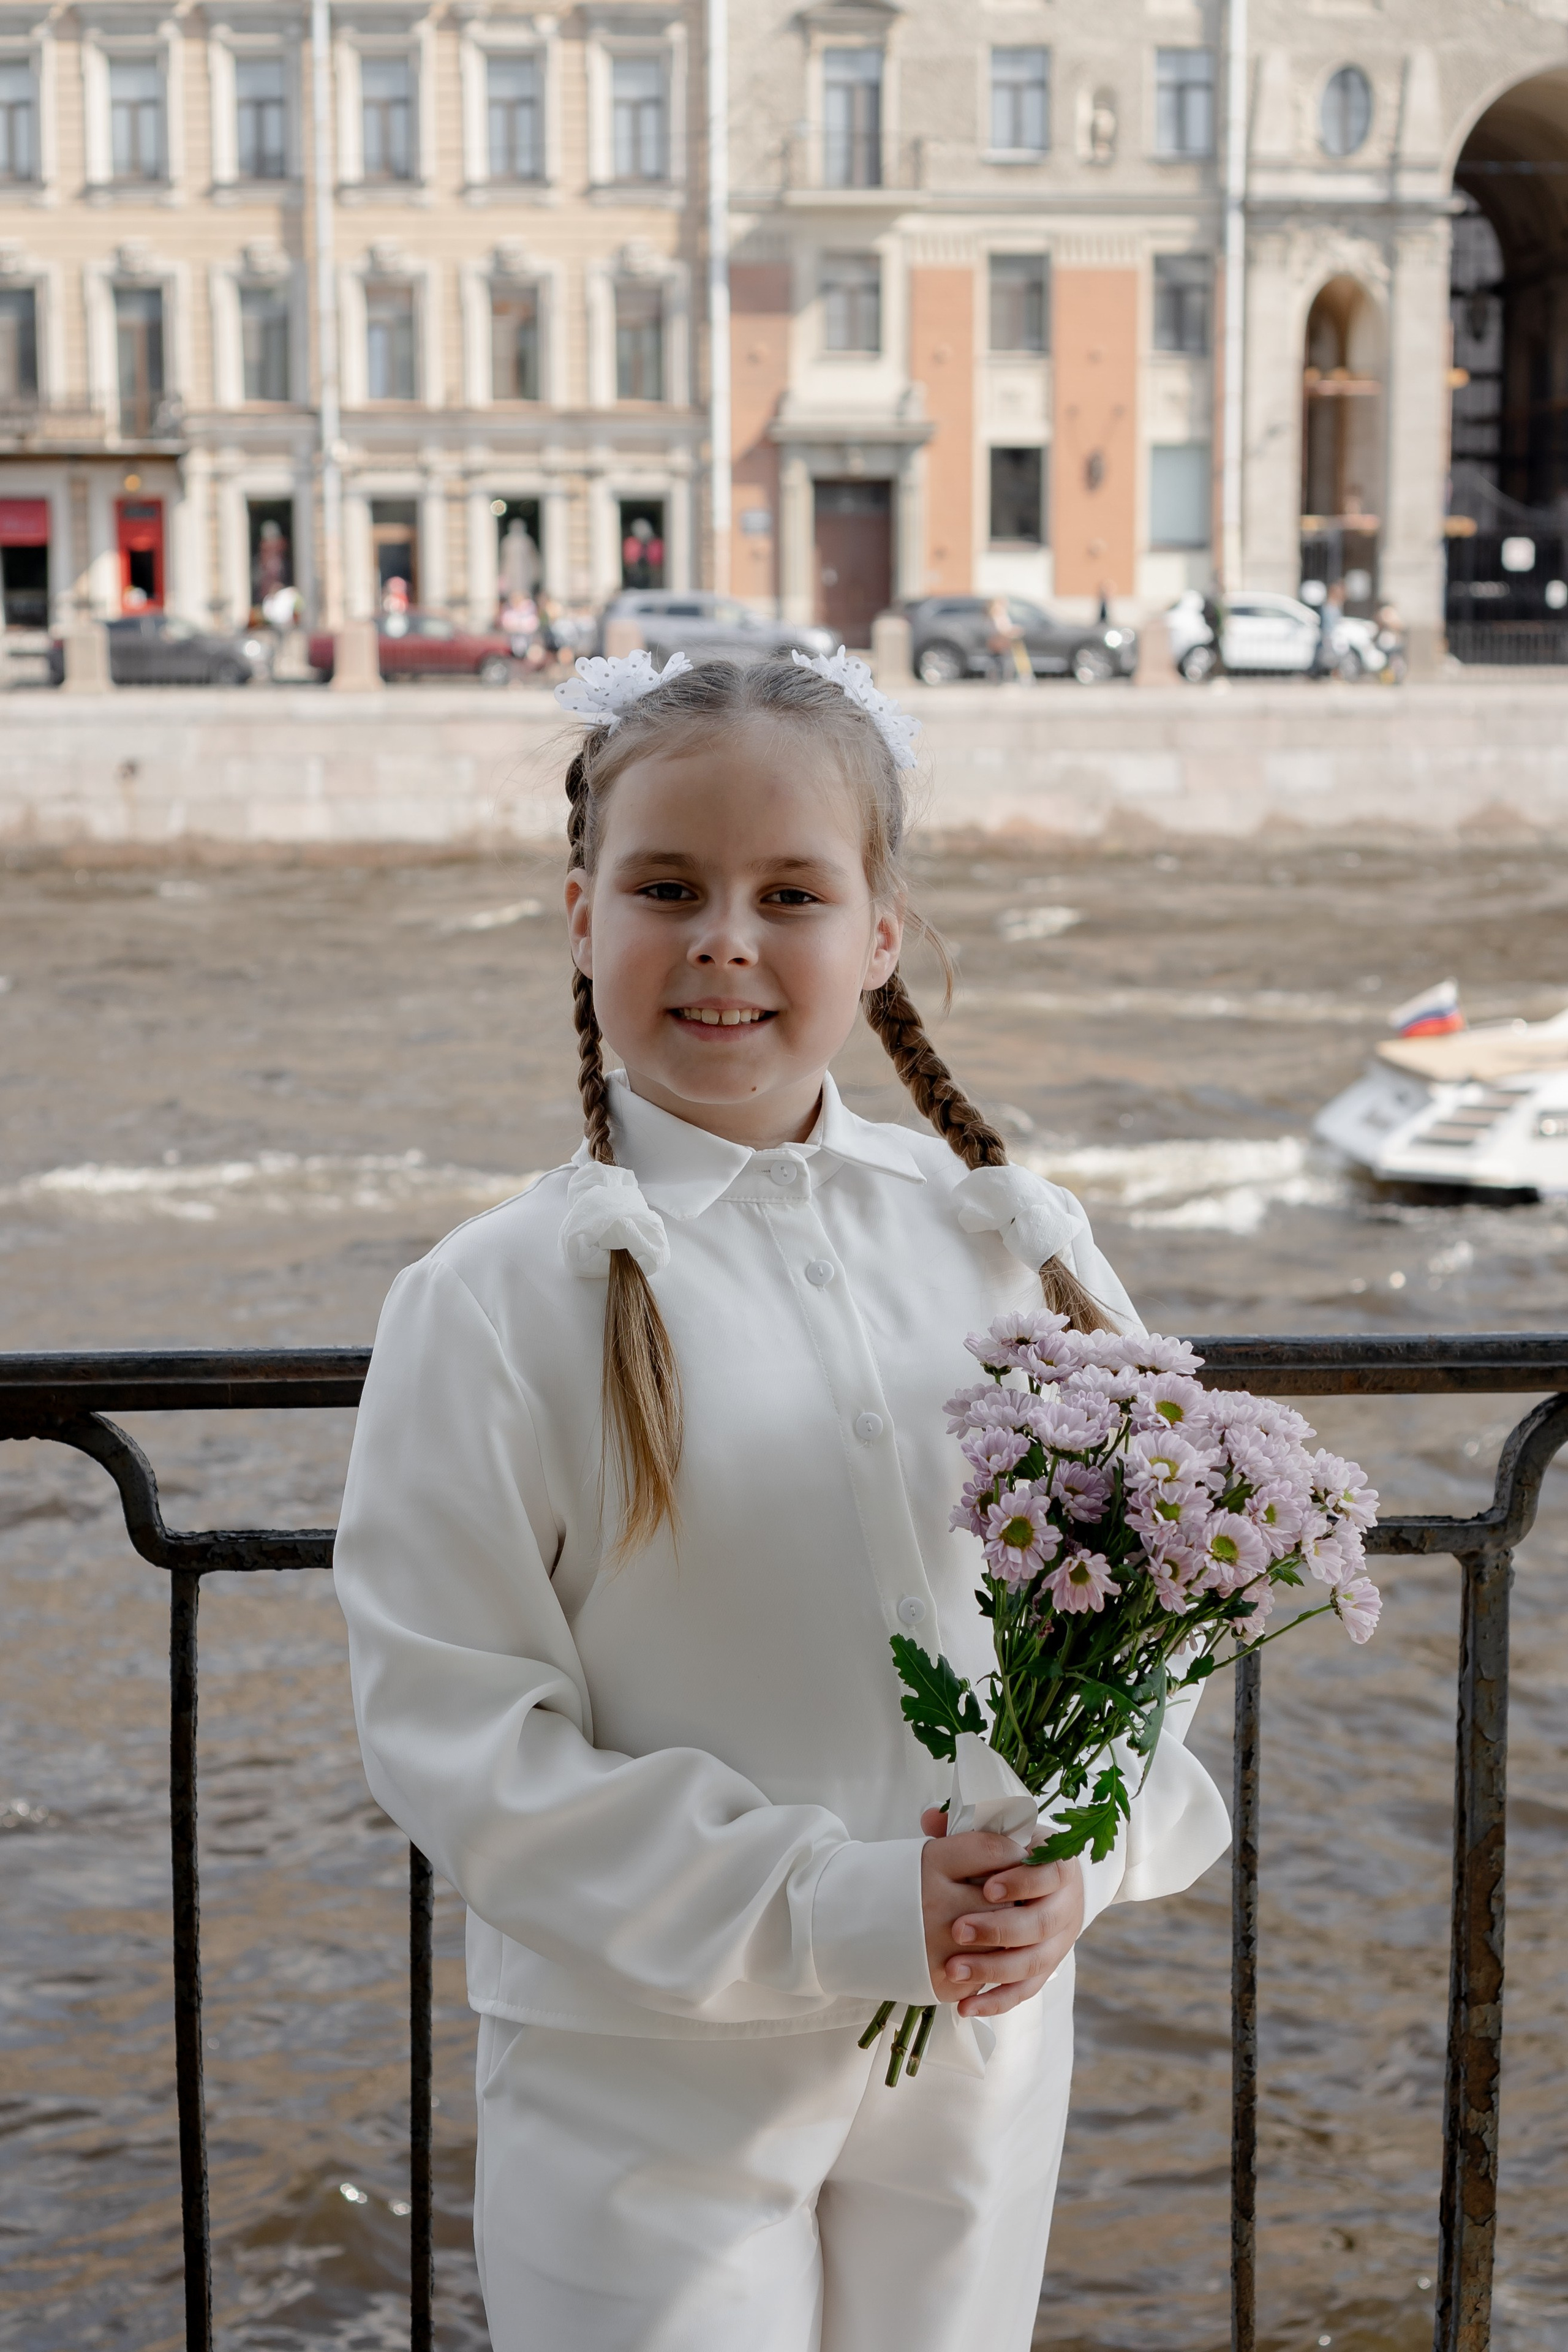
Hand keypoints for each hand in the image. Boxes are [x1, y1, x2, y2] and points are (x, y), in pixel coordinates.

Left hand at [919, 1805, 1084, 2019]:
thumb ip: (968, 1827)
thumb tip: (929, 1817)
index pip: (1049, 1874)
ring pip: (1031, 1962)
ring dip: (992, 1969)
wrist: (1052, 1887)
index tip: (987, 1887)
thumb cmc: (1017, 1855)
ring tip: (953, 1970)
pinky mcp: (1044, 1971)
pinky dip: (996, 2001)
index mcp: (1059, 1868)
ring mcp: (1057, 1944)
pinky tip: (965, 2006)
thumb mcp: (1002, 1836)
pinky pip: (1024, 1991)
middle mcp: (1065, 1908)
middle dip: (998, 1929)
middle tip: (958, 1930)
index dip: (1022, 1882)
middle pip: (1039, 1924)